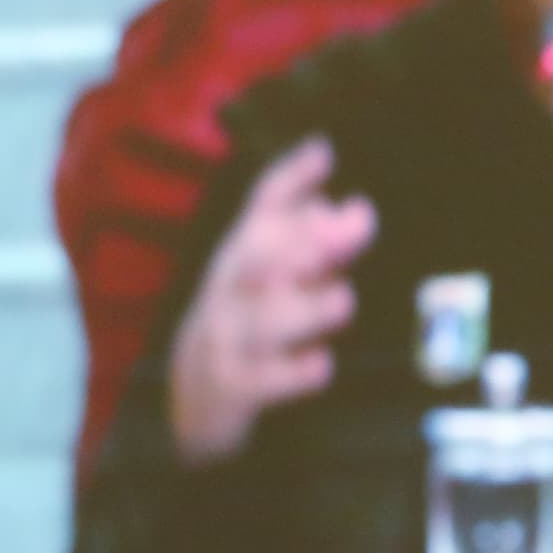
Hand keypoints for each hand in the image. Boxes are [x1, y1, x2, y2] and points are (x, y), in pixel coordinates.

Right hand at [167, 138, 372, 461]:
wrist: (195, 399)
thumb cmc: (250, 320)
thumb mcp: (275, 268)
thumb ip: (307, 226)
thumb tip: (334, 173)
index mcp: (244, 254)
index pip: (262, 208)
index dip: (290, 179)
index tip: (326, 153)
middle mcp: (232, 288)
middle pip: (259, 258)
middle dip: (307, 241)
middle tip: (357, 224)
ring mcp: (228, 338)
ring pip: (261, 320)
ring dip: (305, 308)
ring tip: (342, 300)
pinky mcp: (233, 387)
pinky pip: (260, 381)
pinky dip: (292, 374)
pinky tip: (322, 364)